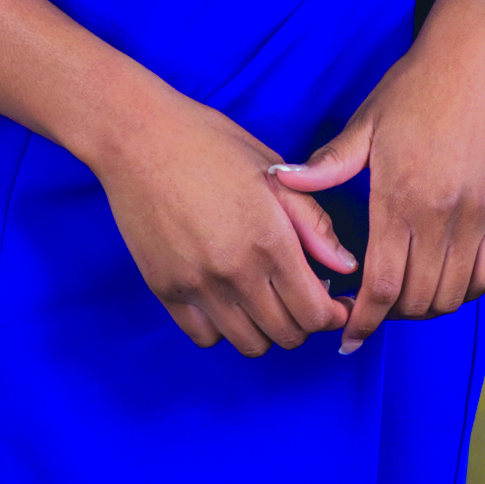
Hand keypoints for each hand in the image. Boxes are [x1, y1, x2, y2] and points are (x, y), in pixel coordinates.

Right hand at [93, 83, 355, 354]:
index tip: (334, 305)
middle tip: (302, 297)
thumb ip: (314, 225)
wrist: (138, 138)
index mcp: (270, 241)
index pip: (316, 313)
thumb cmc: (210, 145)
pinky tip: (228, 301)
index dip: (333, 316)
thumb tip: (345, 267)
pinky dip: (224, 329)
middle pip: (287, 335)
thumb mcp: (275, 174)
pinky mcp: (165, 289)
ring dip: (266, 329)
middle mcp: (235, 272)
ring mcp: (197, 286)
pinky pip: (205, 338)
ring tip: (266, 300)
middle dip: (304, 322)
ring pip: (249, 344)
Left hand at [268, 0, 484, 354]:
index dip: (362, 322)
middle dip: (388, 316)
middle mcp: (440, 214)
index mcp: (398, 198)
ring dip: (424, 308)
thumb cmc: (414, 89)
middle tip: (371, 311)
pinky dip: (464, 291)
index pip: (379, 285)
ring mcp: (477, 216)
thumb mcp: (364, 125)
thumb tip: (279, 183)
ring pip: (451, 294)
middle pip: (414, 299)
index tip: (349, 338)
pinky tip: (442, 283)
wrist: (476, 58)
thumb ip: (325, 166)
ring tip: (404, 299)